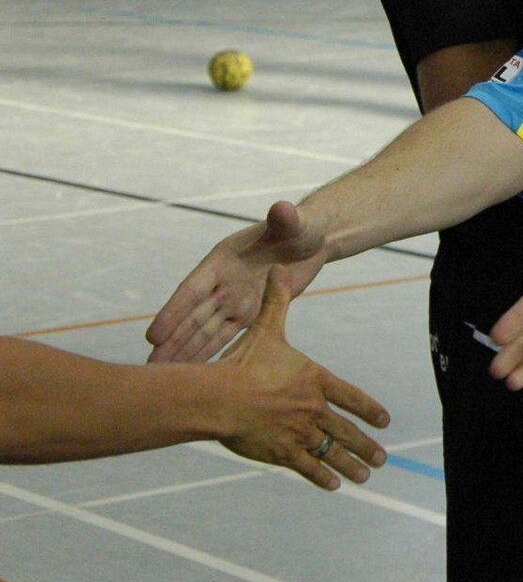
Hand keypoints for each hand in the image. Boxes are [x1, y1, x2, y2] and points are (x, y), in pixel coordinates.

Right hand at [146, 200, 325, 363]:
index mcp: (222, 260)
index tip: (154, 335)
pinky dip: (211, 352)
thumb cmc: (301, 227)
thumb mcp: (295, 223)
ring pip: (206, 330)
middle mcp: (222, 282)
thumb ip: (285, 219)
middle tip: (150, 365)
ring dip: (186, 351)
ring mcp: (234, 299)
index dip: (174, 312)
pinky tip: (197, 372)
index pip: (193, 289)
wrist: (314, 241)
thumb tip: (282, 207)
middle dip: (173, 340)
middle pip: (193, 315)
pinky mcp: (251, 313)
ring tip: (162, 374)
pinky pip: (227, 336)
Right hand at [214, 270, 389, 489]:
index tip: (384, 421)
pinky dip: (322, 476)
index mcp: (315, 380)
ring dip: (352, 464)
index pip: (350, 396)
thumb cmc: (243, 362)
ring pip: (332, 451)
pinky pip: (307, 466)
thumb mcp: (267, 329)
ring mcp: (299, 431)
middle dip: (366, 445)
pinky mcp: (281, 451)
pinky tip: (334, 484)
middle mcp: (313, 408)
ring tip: (367, 474)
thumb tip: (279, 268)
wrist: (220, 397)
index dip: (368, 409)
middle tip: (382, 459)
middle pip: (346, 430)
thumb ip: (277, 302)